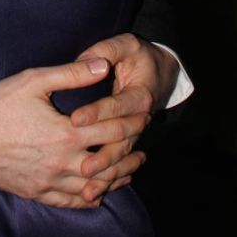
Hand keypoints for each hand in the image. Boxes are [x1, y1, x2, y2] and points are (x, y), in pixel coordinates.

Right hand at [0, 59, 147, 207]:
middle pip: (108, 162)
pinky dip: (90, 198)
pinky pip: (71, 201)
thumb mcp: (34, 81)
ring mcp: (50, 181)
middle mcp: (63, 162)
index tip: (144, 115)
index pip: (109, 128)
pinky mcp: (37, 192)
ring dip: (116, 178)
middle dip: (130, 152)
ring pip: (94, 186)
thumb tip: (103, 65)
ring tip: (131, 170)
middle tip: (144, 147)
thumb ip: (71, 74)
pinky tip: (98, 193)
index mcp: (66, 133)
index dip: (130, 121)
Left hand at [71, 33, 176, 198]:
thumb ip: (106, 50)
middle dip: (102, 152)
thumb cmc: (137, 55)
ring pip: (122, 155)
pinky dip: (109, 177)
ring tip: (85, 183)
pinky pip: (121, 161)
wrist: (161, 71)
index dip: (97, 112)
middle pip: (122, 138)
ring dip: (106, 171)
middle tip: (80, 163)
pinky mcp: (129, 139)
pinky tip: (93, 191)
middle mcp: (141, 117)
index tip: (75, 119)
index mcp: (140, 94)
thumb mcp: (125, 45)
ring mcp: (136, 131)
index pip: (117, 106)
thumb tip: (86, 61)